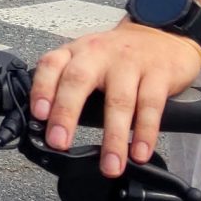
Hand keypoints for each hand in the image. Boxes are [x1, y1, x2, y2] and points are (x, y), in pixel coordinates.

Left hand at [29, 23, 200, 176]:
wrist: (162, 35)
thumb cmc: (118, 55)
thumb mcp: (87, 60)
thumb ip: (68, 87)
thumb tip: (50, 128)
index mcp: (77, 52)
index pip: (51, 65)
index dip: (42, 89)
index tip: (39, 115)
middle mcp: (99, 54)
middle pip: (78, 80)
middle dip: (66, 113)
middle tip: (60, 142)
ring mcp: (129, 63)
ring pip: (119, 101)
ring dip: (113, 138)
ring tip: (110, 165)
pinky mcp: (158, 74)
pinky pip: (151, 106)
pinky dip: (145, 133)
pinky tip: (140, 153)